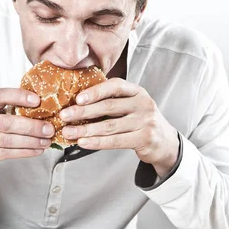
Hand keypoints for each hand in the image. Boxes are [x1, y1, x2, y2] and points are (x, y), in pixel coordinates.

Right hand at [0, 88, 53, 187]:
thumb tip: (39, 105)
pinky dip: (24, 152)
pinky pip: (6, 154)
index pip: (0, 96)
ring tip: (46, 141)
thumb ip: (5, 107)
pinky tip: (37, 150)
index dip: (18, 96)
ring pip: (8, 141)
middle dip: (31, 126)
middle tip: (49, 128)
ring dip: (31, 141)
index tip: (37, 100)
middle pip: (7, 123)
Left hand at [59, 78, 178, 177]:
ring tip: (68, 132)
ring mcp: (145, 122)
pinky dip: (96, 142)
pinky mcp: (144, 139)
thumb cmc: (140, 120)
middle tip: (64, 115)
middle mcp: (143, 104)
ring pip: (109, 126)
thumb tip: (76, 102)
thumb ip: (112, 100)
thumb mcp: (131, 104)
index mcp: (137, 91)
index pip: (115, 86)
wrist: (164, 141)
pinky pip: (115, 141)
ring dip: (85, 130)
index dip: (95, 91)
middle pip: (108, 106)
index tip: (77, 98)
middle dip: (83, 112)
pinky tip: (83, 142)